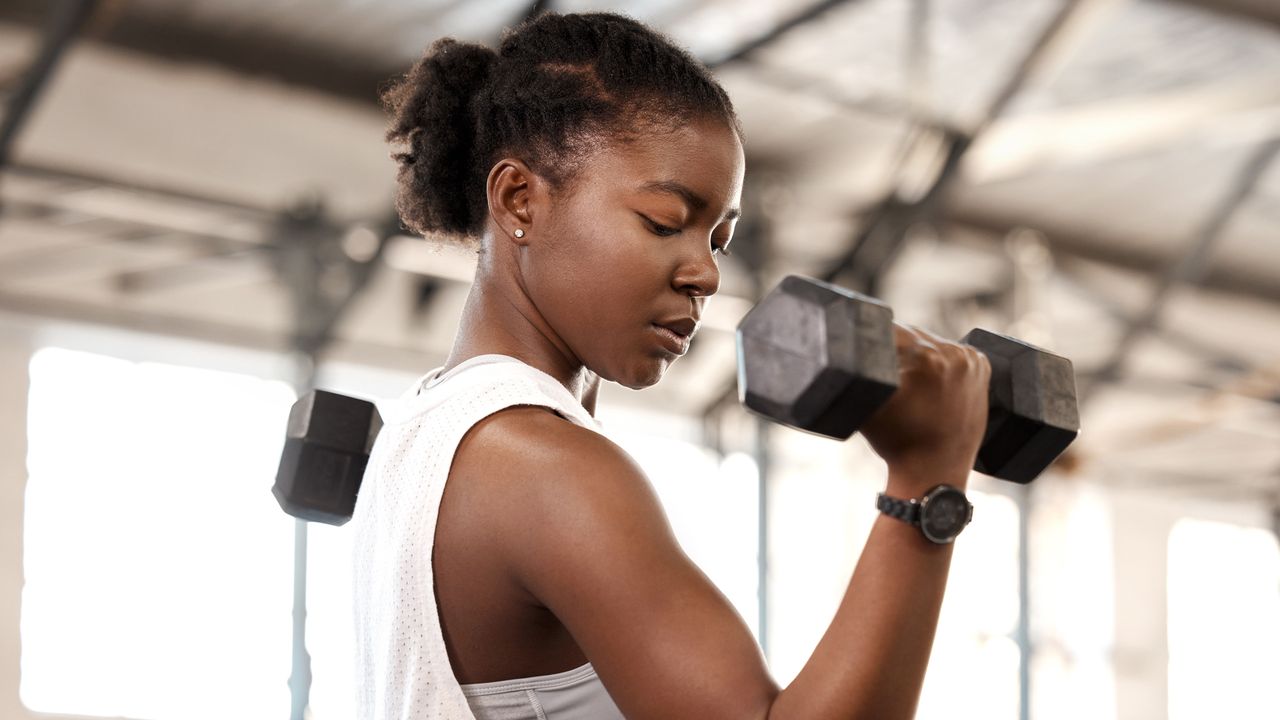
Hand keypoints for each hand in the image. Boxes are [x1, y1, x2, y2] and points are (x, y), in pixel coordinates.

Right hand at [859, 324, 990, 493]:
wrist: (934, 472)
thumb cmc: (897, 442)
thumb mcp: (867, 402)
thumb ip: (857, 367)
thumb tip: (845, 342)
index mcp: (924, 356)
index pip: (890, 329)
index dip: (874, 341)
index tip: (871, 358)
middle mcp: (952, 353)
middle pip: (913, 334)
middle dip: (898, 349)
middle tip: (892, 378)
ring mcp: (970, 361)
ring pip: (932, 342)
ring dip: (920, 355)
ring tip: (913, 385)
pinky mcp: (981, 368)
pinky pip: (953, 353)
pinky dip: (941, 362)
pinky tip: (933, 384)